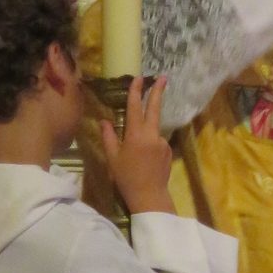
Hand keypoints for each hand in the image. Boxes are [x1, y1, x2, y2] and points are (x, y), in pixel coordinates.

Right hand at [100, 75, 173, 215]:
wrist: (149, 196)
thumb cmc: (126, 177)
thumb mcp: (112, 157)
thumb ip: (108, 137)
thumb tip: (104, 121)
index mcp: (136, 134)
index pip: (135, 107)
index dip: (136, 91)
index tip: (139, 78)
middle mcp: (152, 134)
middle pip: (155, 108)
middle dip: (158, 91)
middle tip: (163, 77)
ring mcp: (162, 142)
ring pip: (153, 128)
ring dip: (146, 130)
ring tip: (136, 152)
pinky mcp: (168, 150)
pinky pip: (157, 141)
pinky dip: (150, 144)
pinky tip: (145, 159)